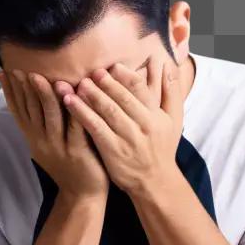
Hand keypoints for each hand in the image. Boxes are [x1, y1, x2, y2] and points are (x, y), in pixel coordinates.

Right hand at [0, 69, 109, 201]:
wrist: (82, 196)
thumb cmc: (69, 165)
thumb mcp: (49, 145)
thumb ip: (41, 124)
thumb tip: (33, 101)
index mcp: (34, 138)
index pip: (18, 110)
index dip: (10, 91)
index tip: (5, 71)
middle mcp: (42, 141)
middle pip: (30, 109)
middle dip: (23, 87)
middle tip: (18, 67)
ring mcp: (59, 146)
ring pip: (49, 116)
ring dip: (43, 95)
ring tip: (38, 76)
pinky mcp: (77, 151)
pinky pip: (75, 126)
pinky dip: (74, 108)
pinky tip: (73, 94)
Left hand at [62, 58, 183, 197]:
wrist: (155, 182)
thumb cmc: (162, 148)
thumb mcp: (173, 119)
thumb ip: (171, 91)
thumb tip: (168, 63)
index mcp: (155, 115)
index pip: (140, 89)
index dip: (126, 76)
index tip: (113, 66)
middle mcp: (143, 125)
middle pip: (122, 98)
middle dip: (106, 83)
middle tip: (92, 71)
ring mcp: (127, 138)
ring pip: (108, 111)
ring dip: (91, 95)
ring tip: (79, 84)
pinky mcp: (112, 150)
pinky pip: (95, 128)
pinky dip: (82, 113)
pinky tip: (70, 102)